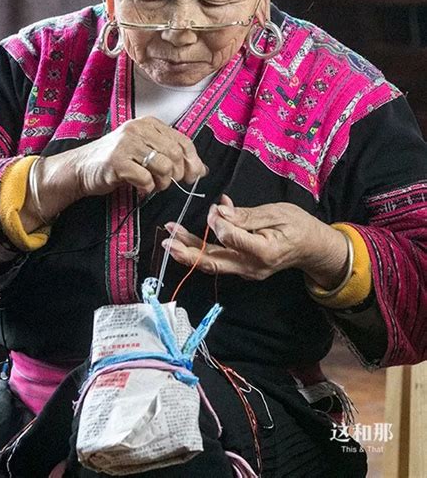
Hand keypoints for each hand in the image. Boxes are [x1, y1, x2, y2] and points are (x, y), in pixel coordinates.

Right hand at [22, 117, 206, 229]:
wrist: (81, 168)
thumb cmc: (117, 161)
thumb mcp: (145, 152)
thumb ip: (171, 156)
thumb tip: (202, 169)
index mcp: (149, 124)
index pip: (183, 140)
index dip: (193, 160)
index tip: (193, 176)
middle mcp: (138, 129)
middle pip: (175, 154)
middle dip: (177, 174)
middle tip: (168, 183)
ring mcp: (126, 143)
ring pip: (163, 166)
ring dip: (163, 182)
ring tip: (154, 185)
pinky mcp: (117, 161)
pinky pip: (145, 179)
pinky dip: (147, 188)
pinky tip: (141, 188)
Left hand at [163, 195, 348, 288]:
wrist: (312, 248)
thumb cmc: (298, 226)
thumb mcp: (277, 213)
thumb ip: (247, 215)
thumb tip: (220, 212)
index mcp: (265, 251)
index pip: (232, 239)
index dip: (220, 223)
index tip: (218, 209)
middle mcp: (252, 266)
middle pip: (214, 262)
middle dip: (188, 251)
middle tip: (167, 240)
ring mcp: (246, 270)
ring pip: (212, 264)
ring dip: (188, 251)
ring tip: (169, 238)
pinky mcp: (242, 268)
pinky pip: (218, 260)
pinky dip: (200, 250)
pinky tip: (185, 238)